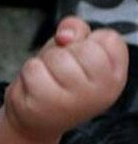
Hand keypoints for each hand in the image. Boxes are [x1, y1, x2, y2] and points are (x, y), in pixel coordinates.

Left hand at [4, 17, 127, 142]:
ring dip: (46, 62)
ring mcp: (75, 101)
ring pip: (57, 57)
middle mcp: (102, 92)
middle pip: (83, 48)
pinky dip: (29, 72)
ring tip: (49, 78)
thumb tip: (65, 36)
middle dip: (65, 51)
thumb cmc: (59, 76)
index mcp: (114, 77)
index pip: (110, 39)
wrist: (37, 114)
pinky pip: (34, 68)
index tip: (81, 56)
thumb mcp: (74, 48)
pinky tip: (36, 87)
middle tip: (62, 69)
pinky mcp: (46, 105)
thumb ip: (77, 29)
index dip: (88, 40)